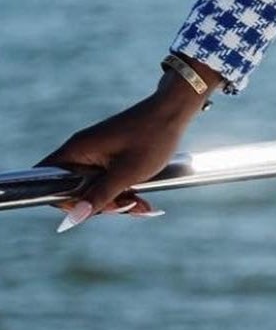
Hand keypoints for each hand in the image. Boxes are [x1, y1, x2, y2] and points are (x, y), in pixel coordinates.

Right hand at [34, 94, 194, 228]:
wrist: (175, 110)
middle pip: (74, 189)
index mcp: (77, 150)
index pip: (47, 180)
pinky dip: (123, 192)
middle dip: (100, 204)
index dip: (63, 200)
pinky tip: (143, 201)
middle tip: (127, 207)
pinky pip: (108, 180)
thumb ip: (99, 196)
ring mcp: (96, 153)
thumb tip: (73, 219)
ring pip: (95, 188)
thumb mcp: (127, 173)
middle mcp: (82, 150)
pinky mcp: (110, 155)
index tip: (89, 208)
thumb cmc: (152, 138)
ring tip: (142, 206)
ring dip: (117, 201)